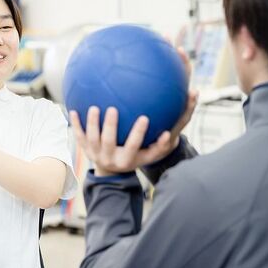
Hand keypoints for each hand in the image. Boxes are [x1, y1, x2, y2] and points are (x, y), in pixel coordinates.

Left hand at [69, 45, 198, 175]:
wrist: (114, 173)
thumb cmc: (141, 151)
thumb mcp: (156, 148)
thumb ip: (172, 127)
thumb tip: (193, 95)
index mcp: (131, 158)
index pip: (136, 147)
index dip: (138, 134)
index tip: (144, 119)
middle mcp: (114, 158)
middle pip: (110, 142)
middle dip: (110, 127)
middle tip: (113, 109)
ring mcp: (97, 155)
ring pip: (92, 139)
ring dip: (92, 123)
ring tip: (94, 107)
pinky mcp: (86, 151)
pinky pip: (80, 136)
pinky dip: (77, 124)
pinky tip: (73, 109)